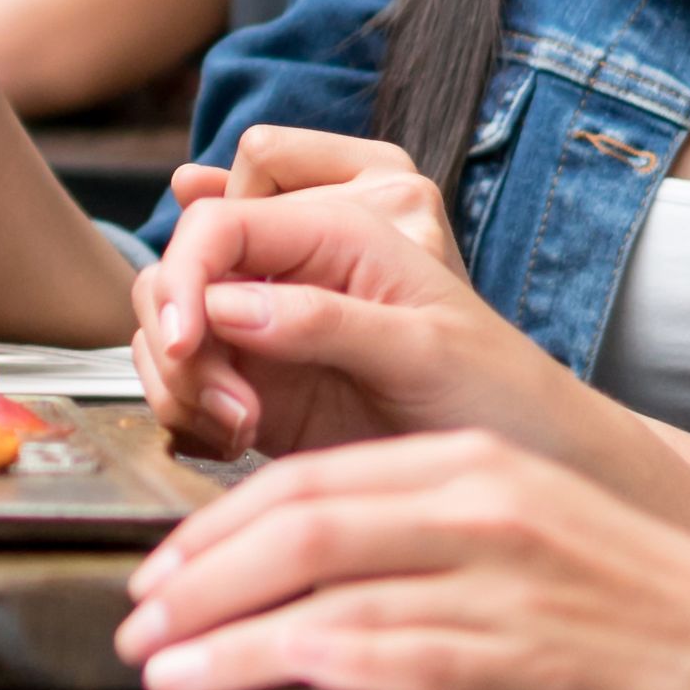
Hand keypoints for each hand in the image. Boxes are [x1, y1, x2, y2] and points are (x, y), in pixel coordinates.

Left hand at [113, 426, 689, 689]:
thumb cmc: (633, 611)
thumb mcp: (523, 537)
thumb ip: (424, 542)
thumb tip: (312, 584)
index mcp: (472, 466)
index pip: (316, 480)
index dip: (222, 523)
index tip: (164, 567)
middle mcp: (477, 506)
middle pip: (298, 523)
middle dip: (198, 571)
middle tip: (134, 616)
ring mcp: (494, 578)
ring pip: (318, 590)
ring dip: (219, 629)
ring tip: (153, 666)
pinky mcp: (510, 651)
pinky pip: (372, 655)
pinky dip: (284, 670)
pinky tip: (227, 688)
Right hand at [131, 137, 573, 467]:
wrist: (523, 466)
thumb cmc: (500, 392)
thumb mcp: (428, 348)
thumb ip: (327, 319)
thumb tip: (227, 305)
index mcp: (338, 228)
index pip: (220, 223)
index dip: (186, 276)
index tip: (183, 344)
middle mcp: (294, 268)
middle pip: (179, 270)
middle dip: (180, 338)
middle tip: (229, 406)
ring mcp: (270, 328)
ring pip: (167, 328)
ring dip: (180, 383)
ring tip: (242, 429)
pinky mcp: (257, 385)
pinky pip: (181, 385)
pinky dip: (185, 415)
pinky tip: (232, 443)